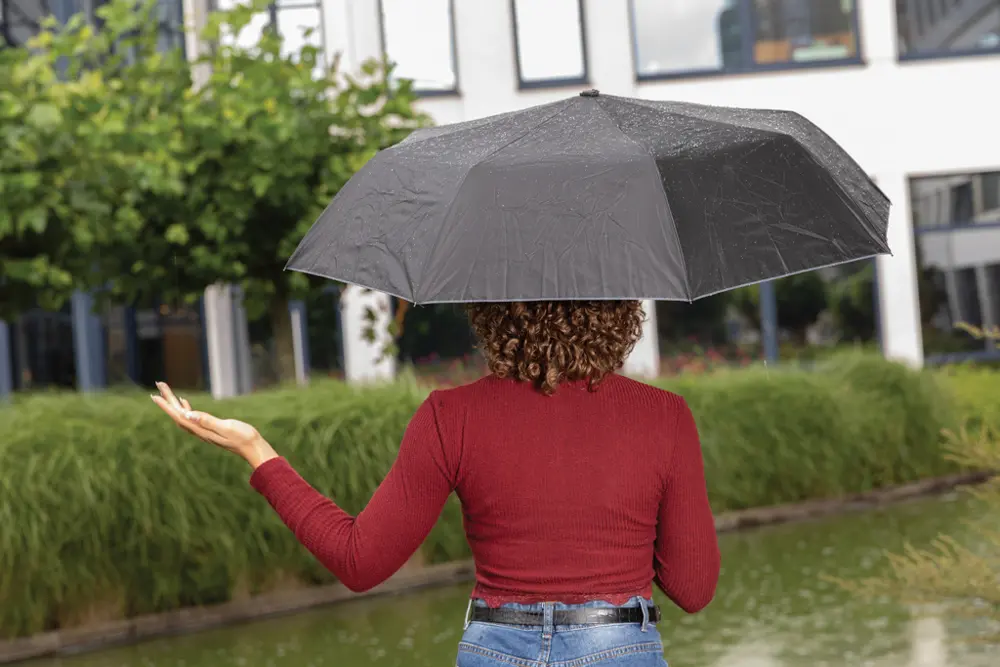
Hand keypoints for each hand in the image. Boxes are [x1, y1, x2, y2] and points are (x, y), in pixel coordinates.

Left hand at [151, 382, 278, 469]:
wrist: (252, 447)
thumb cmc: (243, 437)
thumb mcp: (226, 427)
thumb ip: (208, 421)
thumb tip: (188, 415)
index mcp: (201, 429)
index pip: (179, 416)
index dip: (166, 406)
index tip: (155, 395)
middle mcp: (199, 431)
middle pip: (178, 414)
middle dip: (168, 399)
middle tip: (159, 384)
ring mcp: (204, 430)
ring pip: (183, 415)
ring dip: (174, 403)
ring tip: (167, 392)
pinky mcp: (210, 428)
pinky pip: (192, 418)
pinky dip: (185, 409)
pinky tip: (184, 403)